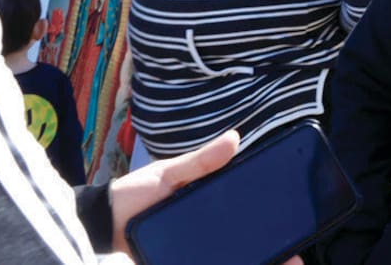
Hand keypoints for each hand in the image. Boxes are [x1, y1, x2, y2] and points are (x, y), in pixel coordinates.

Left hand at [107, 130, 303, 264]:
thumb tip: (235, 138)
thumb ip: (200, 161)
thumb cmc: (131, 197)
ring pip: (231, 260)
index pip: (244, 215)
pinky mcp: (184, 263)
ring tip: (285, 264)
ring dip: (258, 262)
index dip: (268, 221)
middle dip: (272, 253)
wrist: (96, 228)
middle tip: (294, 257)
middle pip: (245, 247)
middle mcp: (205, 236)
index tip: (293, 222)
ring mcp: (195, 253)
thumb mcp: (168, 174)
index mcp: (206, 209)